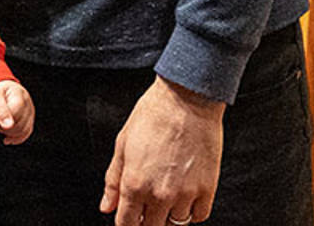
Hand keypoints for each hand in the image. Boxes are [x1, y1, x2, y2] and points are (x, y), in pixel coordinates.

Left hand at [0, 79, 34, 144]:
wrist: (4, 92)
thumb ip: (0, 110)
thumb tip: (8, 125)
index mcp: (19, 94)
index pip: (16, 112)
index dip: (4, 122)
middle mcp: (28, 104)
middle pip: (20, 124)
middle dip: (4, 129)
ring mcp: (30, 113)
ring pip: (23, 131)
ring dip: (8, 133)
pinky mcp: (30, 121)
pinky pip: (26, 133)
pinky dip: (15, 139)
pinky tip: (6, 139)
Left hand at [100, 76, 225, 225]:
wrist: (187, 99)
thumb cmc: (153, 115)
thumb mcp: (123, 144)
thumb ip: (113, 180)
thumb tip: (106, 206)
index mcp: (134, 184)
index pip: (126, 224)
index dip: (126, 223)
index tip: (129, 218)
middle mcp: (159, 194)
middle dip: (146, 222)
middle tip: (148, 208)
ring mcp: (185, 193)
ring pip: (176, 224)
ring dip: (169, 216)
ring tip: (168, 196)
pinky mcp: (207, 188)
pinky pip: (200, 216)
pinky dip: (193, 211)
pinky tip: (186, 197)